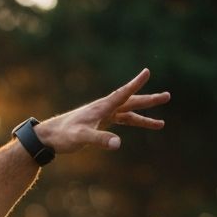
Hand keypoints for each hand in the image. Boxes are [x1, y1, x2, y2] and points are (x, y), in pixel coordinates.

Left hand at [35, 68, 169, 153]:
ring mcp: (102, 116)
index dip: (135, 84)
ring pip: (128, 114)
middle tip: (167, 96)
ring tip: (161, 124)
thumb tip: (118, 144)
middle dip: (149, 101)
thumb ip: (99, 140)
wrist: (49, 137)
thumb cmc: (63, 135)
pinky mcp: (99, 123)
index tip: (147, 72)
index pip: (122, 93)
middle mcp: (104, 108)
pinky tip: (140, 126)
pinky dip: (132, 122)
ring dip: (144, 117)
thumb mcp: (81, 138)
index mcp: (101, 107)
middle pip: (131, 102)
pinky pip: (120, 121)